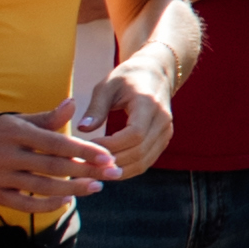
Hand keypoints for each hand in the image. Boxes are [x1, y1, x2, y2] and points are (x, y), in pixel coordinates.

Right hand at [0, 96, 120, 216]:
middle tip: (114, 174)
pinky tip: (66, 202)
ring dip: (73, 189)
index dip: (84, 151)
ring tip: (96, 187)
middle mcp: (6, 155)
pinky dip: (46, 206)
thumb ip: (46, 118)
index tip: (108, 156)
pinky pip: (24, 205)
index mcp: (14, 132)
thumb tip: (73, 104)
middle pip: (54, 167)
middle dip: (87, 171)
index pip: (57, 143)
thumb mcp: (12, 119)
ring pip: (42, 187)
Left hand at [75, 63, 177, 177]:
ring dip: (120, 170)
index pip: (134, 134)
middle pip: (139, 151)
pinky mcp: (163, 140)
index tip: (88, 146)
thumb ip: (96, 108)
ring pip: (144, 161)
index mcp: (149, 104)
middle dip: (113, 162)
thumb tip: (82, 129)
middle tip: (87, 165)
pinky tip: (109, 169)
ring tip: (96, 173)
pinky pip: (147, 161)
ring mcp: (166, 132)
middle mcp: (162, 120)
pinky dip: (128, 169)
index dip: (111, 145)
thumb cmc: (127, 78)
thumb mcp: (107, 86)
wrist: (156, 74)